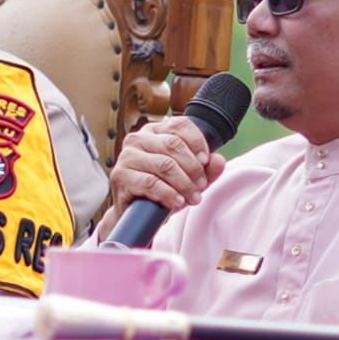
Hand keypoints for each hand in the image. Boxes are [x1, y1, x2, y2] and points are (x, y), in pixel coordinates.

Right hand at [107, 117, 226, 215]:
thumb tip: (218, 161)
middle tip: (201, 186)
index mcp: (155, 131)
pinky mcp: (120, 176)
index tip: (206, 161)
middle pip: (173, 145)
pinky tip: (177, 201)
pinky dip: (168, 193)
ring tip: (193, 197)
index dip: (197, 142)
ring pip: (164, 165)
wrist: (137, 214)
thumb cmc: (163, 189)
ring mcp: (127, 156)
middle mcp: (138, 138)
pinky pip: (150, 183)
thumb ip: (206, 169)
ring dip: (184, 184)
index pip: (180, 125)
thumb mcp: (189, 178)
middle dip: (193, 167)